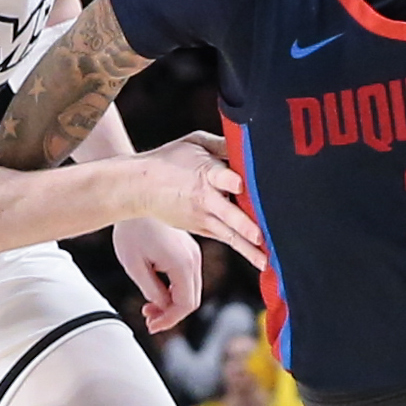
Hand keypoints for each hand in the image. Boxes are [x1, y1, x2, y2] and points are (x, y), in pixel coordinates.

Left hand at [114, 214, 201, 333]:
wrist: (135, 198)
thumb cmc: (132, 228)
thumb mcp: (134, 265)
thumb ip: (151, 290)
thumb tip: (162, 308)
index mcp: (182, 264)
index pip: (185, 305)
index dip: (169, 320)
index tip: (152, 325)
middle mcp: (193, 259)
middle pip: (191, 300)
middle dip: (170, 314)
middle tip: (148, 318)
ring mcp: (193, 253)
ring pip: (190, 290)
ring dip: (171, 302)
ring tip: (148, 306)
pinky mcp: (188, 249)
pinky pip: (186, 278)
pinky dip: (173, 289)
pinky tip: (156, 289)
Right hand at [130, 132, 264, 267]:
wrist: (140, 187)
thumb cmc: (169, 161)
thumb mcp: (195, 143)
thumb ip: (223, 145)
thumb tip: (248, 144)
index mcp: (204, 173)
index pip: (218, 176)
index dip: (230, 180)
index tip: (239, 184)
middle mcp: (205, 198)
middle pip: (227, 213)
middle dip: (243, 224)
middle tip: (258, 236)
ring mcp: (203, 217)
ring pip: (229, 234)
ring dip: (248, 248)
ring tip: (265, 261)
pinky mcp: (202, 229)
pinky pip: (226, 239)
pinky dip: (243, 249)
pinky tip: (261, 260)